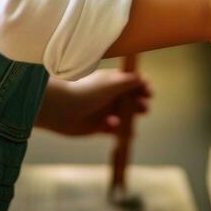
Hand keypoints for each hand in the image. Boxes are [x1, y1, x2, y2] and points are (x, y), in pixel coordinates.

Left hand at [35, 70, 151, 135]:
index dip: (142, 88)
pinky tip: (113, 127)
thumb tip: (143, 78)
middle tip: (143, 109)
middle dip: (139, 105)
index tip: (150, 93)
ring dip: (129, 120)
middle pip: (130, 101)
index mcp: (111, 82)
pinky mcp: (98, 127)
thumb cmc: (85, 92)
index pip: (131, 83)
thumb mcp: (110, 84)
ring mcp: (104, 111)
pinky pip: (113, 130)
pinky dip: (117, 131)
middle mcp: (109, 96)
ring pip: (124, 117)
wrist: (61, 109)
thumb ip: (128, 82)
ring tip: (129, 124)